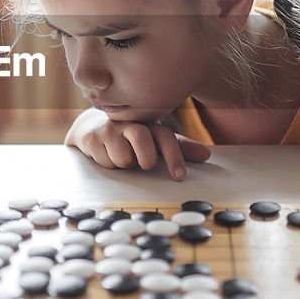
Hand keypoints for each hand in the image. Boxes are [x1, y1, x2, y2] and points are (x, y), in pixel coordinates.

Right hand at [64, 108, 210, 180]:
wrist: (92, 127)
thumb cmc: (130, 137)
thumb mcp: (156, 141)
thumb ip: (179, 148)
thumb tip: (207, 155)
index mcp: (150, 123)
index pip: (165, 137)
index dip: (174, 156)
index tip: (179, 176)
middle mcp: (131, 122)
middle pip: (142, 141)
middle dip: (145, 159)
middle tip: (142, 163)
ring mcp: (110, 129)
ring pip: (124, 157)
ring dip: (125, 163)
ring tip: (122, 155)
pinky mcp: (93, 138)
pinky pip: (106, 160)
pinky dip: (109, 163)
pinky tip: (106, 153)